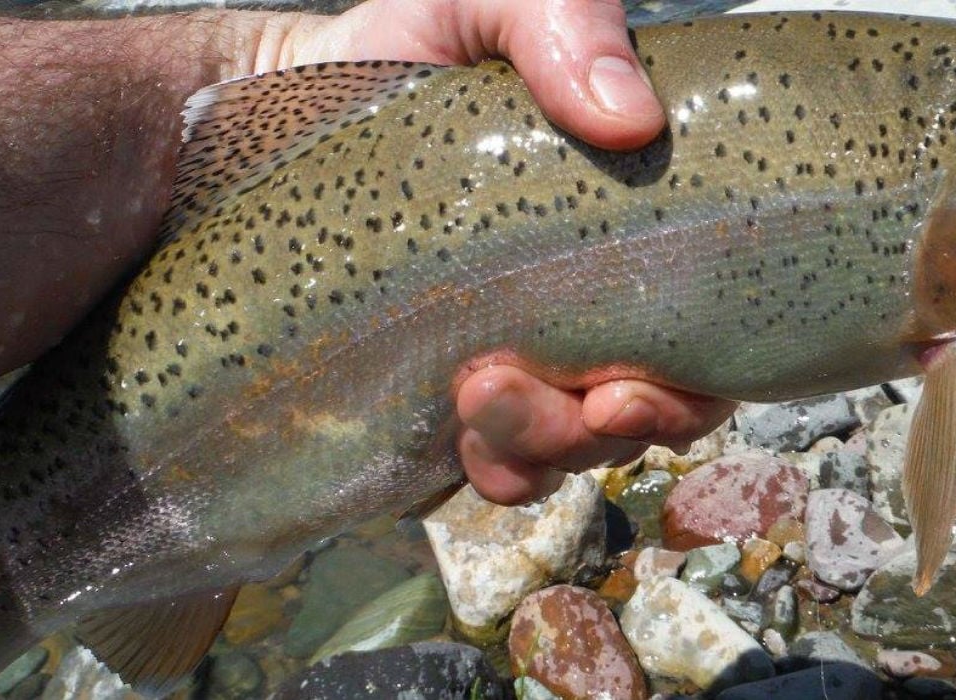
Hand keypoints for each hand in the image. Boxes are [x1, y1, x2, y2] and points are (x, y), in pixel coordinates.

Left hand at [274, 0, 734, 503]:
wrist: (261, 107)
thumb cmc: (394, 54)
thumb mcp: (482, 6)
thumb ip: (562, 23)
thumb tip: (630, 120)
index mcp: (617, 234)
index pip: (694, 338)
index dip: (685, 389)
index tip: (627, 387)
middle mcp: (578, 309)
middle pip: (638, 415)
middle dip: (602, 431)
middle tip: (545, 396)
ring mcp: (509, 359)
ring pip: (562, 452)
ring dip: (539, 450)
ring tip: (475, 399)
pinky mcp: (433, 401)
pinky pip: (483, 467)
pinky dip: (487, 470)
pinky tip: (452, 442)